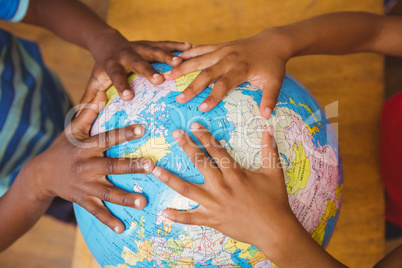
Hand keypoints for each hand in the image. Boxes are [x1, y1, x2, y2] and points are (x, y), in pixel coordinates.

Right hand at [30, 92, 154, 232]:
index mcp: (85, 147)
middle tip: (151, 166)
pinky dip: (108, 220)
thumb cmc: (63, 148)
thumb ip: (88, 112)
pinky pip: (97, 211)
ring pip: (107, 192)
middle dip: (131, 166)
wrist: (42, 174)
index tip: (142, 128)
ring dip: (125, 197)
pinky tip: (122, 228)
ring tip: (143, 202)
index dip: (124, 133)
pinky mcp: (83, 200)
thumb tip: (102, 92)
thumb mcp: (72, 129)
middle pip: (111, 166)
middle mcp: (86, 166)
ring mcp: (85, 186)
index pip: (107, 138)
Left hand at [81, 29, 191, 103]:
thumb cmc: (102, 69)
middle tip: (160, 79)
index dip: (122, 85)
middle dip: (149, 70)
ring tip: (181, 62)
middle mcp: (126, 55)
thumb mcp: (94, 82)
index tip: (128, 96)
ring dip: (167, 56)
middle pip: (138, 62)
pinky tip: (190, 48)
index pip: (116, 76)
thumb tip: (79, 119)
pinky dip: (177, 46)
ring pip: (154, 51)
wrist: (107, 42)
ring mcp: (140, 47)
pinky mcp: (150, 43)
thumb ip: (89, 100)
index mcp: (112, 66)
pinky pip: (165, 44)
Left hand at [152, 123, 343, 266]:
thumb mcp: (274, 173)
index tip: (193, 125)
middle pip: (199, 163)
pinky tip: (163, 212)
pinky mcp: (212, 219)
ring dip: (170, 179)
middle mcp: (221, 186)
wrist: (274, 230)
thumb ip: (269, 150)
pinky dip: (177, 216)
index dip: (204, 136)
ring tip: (155, 170)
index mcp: (235, 174)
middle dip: (186, 146)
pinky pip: (191, 218)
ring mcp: (214, 204)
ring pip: (187, 189)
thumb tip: (268, 129)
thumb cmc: (274, 201)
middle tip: (175, 134)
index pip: (216, 150)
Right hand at [163, 28, 292, 118]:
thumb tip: (265, 117)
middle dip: (192, 86)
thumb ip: (269, 99)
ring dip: (183, 67)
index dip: (213, 96)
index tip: (202, 108)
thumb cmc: (272, 65)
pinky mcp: (220, 46)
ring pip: (200, 59)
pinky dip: (189, 53)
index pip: (224, 84)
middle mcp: (229, 58)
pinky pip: (202, 48)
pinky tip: (176, 59)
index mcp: (241, 68)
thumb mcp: (275, 82)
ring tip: (167, 75)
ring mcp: (223, 50)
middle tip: (179, 98)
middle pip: (207, 73)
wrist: (272, 42)